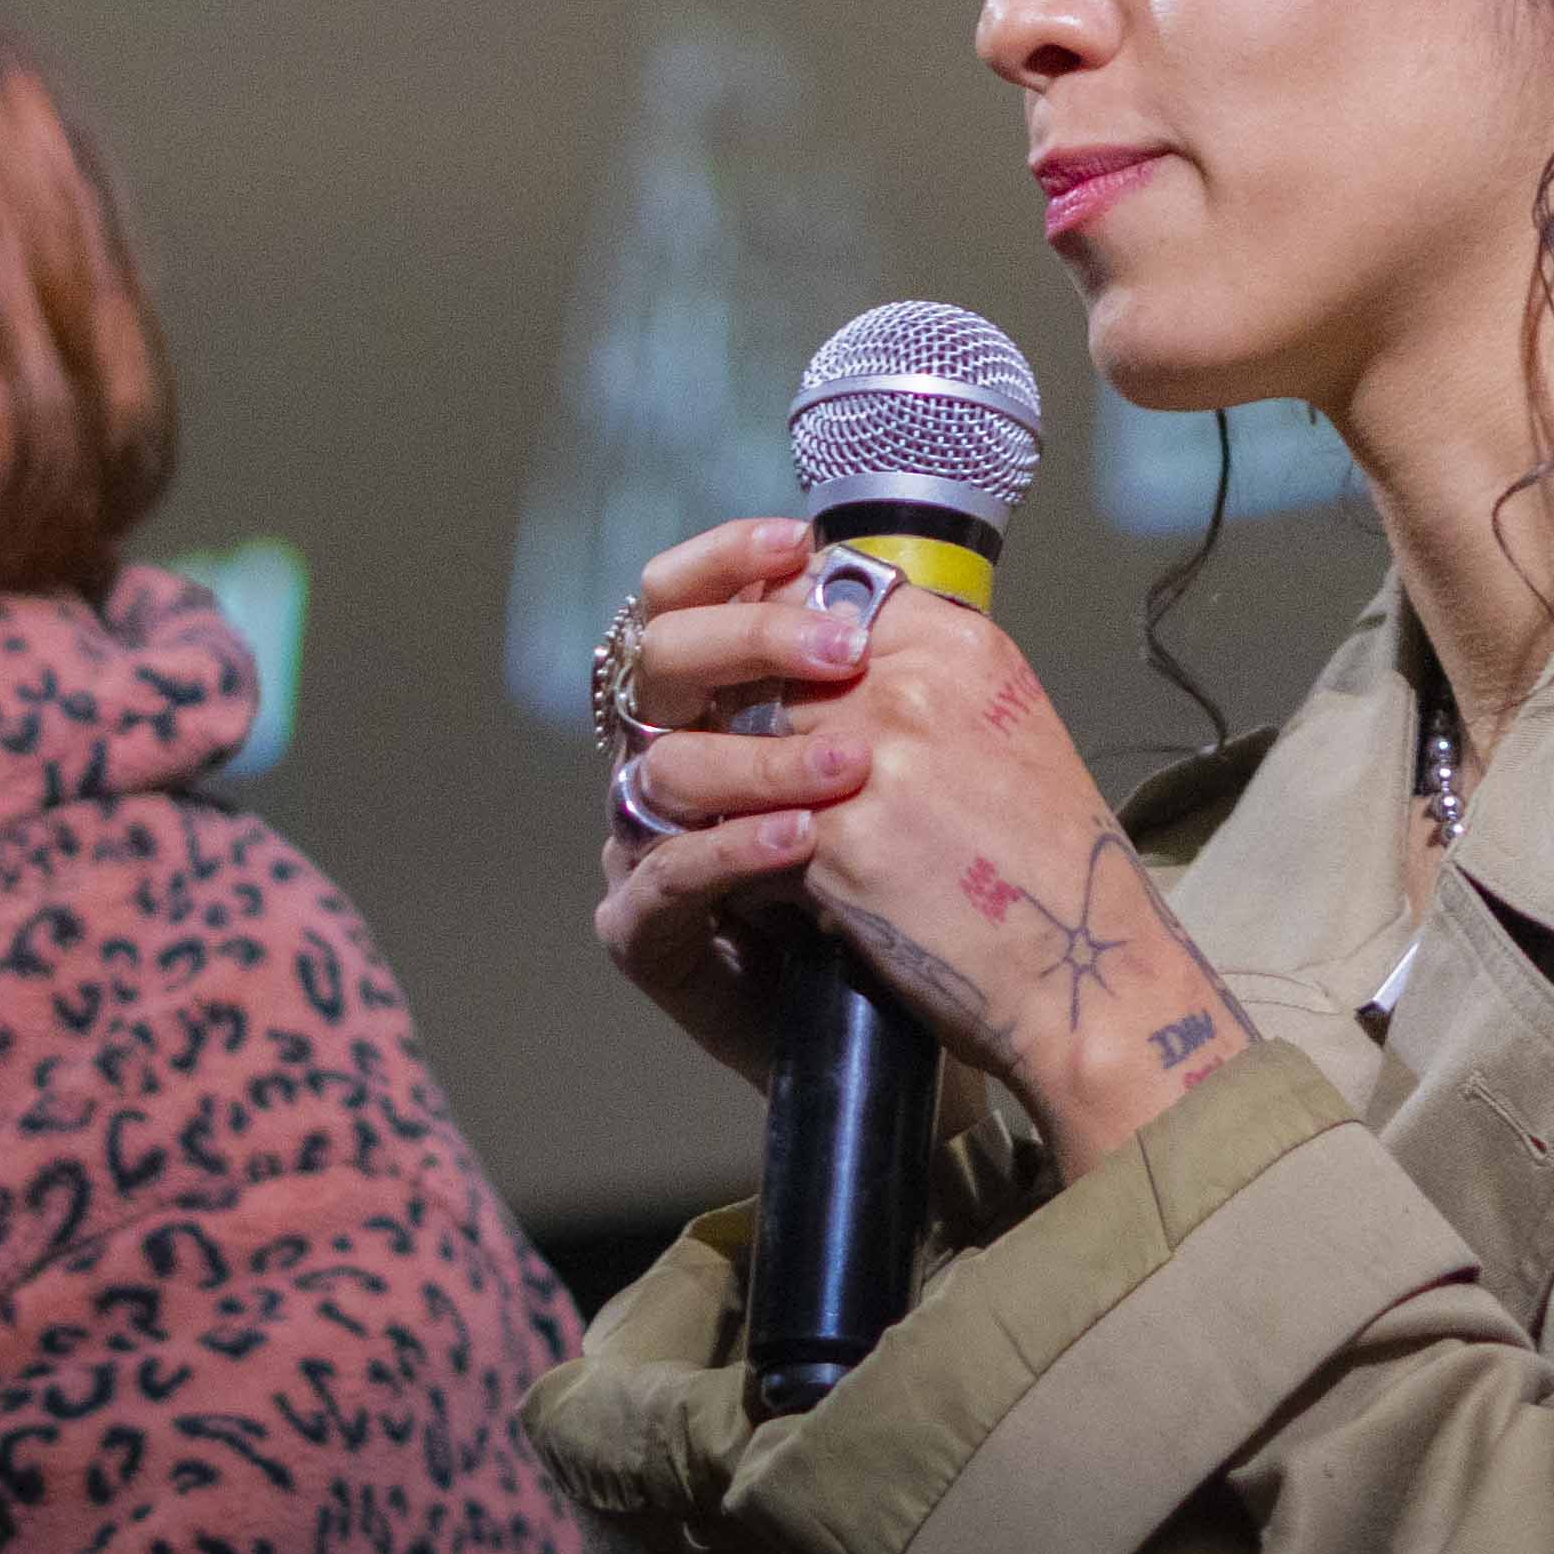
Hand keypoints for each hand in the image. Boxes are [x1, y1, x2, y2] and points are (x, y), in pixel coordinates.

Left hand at [585, 518, 1253, 1168]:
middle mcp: (908, 684)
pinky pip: (738, 829)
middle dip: (736, 712)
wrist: (1081, 966)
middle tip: (711, 744)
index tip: (757, 669)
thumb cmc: (1051, 858)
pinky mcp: (832, 840)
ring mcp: (866, 758)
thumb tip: (830, 657)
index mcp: (955, 643)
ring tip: (709, 815)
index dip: (776, 628)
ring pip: (731, 743)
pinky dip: (734, 855)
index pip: (820, 590)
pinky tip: (746, 880)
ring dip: (711, 783)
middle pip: (766, 665)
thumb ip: (922, 677)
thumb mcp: (1005, 725)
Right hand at [591, 517, 866, 1093]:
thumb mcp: (901, 750)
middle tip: (842, 650)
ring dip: (765, 758)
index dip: (726, 560)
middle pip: (658, 661)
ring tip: (853, 766)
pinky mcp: (640, 928)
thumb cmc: (911, 877)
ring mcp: (640, 841)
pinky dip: (734, 848)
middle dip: (751, 639)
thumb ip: (870, 669)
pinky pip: (665, 873)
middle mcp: (660, 758)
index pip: (680, 599)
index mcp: (712, 702)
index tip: (799, 541)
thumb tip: (874, 572)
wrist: (913, 1013)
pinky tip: (802, 838)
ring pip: (665, 767)